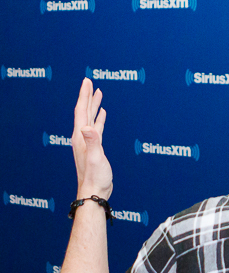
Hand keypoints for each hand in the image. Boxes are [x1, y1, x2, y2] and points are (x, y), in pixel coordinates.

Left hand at [72, 79, 112, 199]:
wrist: (95, 191)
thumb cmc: (95, 177)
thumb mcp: (96, 158)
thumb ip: (93, 141)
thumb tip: (87, 126)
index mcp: (81, 137)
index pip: (81, 111)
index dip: (84, 95)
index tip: (87, 81)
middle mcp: (82, 137)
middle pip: (84, 111)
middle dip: (87, 96)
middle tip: (90, 82)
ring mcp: (88, 142)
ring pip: (90, 118)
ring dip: (94, 105)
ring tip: (98, 93)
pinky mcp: (95, 147)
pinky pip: (96, 127)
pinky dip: (99, 118)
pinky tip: (102, 114)